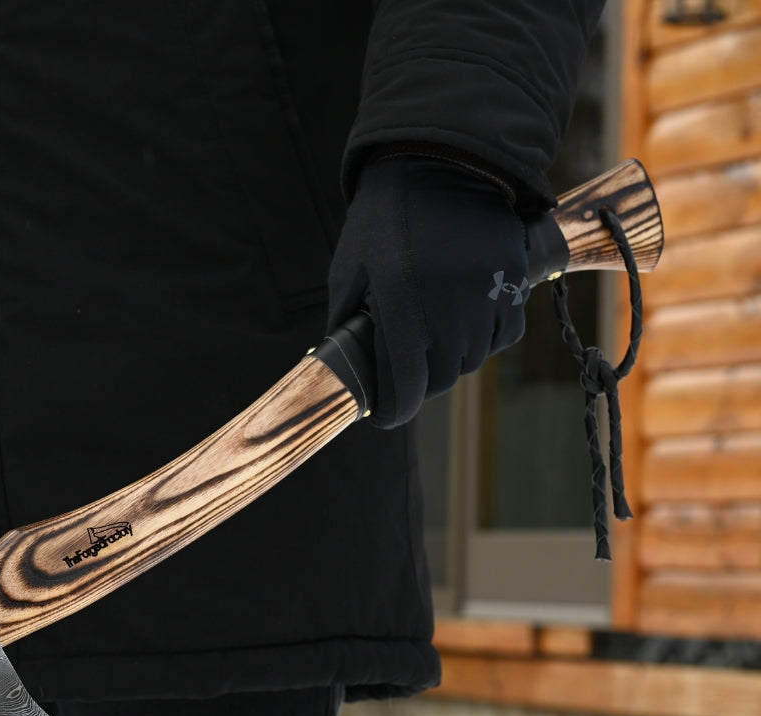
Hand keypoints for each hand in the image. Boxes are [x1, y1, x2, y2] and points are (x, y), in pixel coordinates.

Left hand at [327, 156, 528, 427]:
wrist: (446, 160)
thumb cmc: (387, 217)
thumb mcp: (351, 267)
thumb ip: (346, 321)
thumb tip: (347, 366)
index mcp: (400, 306)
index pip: (404, 387)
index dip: (394, 409)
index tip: (388, 412)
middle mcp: (447, 309)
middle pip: (441, 379)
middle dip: (421, 382)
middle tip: (407, 368)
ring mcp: (485, 297)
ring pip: (473, 359)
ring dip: (453, 358)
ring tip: (435, 334)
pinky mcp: (513, 284)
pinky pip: (503, 335)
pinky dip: (484, 338)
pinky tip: (465, 318)